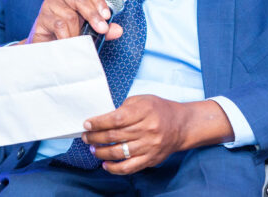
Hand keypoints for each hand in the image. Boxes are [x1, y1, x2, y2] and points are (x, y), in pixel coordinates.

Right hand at [25, 0, 122, 43]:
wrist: (45, 47)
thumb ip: (104, 29)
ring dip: (78, 32)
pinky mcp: (41, 18)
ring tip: (80, 42)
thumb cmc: (67, 34)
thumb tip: (118, 30)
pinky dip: (67, 36)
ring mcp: (49, 6)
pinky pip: (58, 25)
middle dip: (93, 15)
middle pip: (80, 0)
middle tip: (102, 29)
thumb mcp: (88, 31)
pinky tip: (70, 43)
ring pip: (69, 16)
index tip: (108, 16)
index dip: (99, 2)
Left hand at [83, 95, 234, 174]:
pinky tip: (105, 164)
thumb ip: (124, 108)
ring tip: (93, 148)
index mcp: (145, 111)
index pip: (116, 119)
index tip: (87, 124)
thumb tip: (102, 120)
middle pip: (115, 136)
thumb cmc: (159, 109)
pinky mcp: (151, 159)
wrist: (181, 125)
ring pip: (119, 152)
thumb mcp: (143, 100)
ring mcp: (150, 146)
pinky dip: (114, 168)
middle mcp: (148, 129)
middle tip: (86, 137)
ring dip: (101, 152)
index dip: (99, 122)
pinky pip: (129, 167)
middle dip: (95, 137)